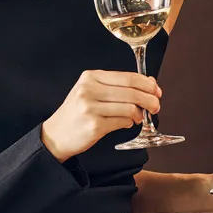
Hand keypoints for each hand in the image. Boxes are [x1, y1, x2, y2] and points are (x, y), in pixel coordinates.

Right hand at [42, 71, 161, 161]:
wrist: (56, 135)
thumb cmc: (78, 113)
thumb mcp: (92, 92)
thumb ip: (118, 86)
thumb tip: (150, 83)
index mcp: (91, 77)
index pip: (128, 77)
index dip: (147, 84)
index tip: (156, 91)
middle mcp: (89, 90)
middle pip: (132, 92)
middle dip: (150, 100)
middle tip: (156, 106)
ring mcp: (90, 108)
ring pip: (130, 107)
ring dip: (140, 114)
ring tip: (138, 117)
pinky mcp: (94, 125)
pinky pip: (123, 122)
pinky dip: (130, 123)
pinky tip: (127, 123)